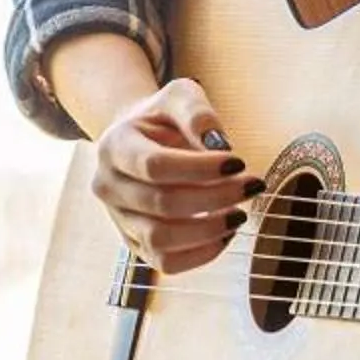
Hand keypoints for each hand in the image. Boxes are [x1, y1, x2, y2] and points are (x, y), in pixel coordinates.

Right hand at [91, 77, 258, 275]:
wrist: (136, 140)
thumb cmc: (162, 118)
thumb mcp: (180, 96)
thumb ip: (199, 114)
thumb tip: (221, 148)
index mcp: (114, 147)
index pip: (155, 166)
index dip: (200, 169)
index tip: (238, 161)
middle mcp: (108, 186)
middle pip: (161, 203)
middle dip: (215, 198)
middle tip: (251, 185)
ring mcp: (119, 219)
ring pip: (161, 240)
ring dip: (208, 230)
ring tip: (239, 212)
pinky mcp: (135, 244)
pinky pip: (166, 263)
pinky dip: (201, 254)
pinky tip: (225, 232)